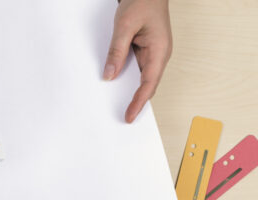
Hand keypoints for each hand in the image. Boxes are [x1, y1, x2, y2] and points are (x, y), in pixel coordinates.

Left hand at [103, 0, 172, 122]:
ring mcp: (153, 53)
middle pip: (147, 85)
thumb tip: (109, 75)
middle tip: (122, 118)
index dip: (139, 101)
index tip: (130, 115)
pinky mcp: (145, 50)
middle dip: (136, 102)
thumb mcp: (125, 26)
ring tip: (116, 107)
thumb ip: (117, 51)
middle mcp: (159, 54)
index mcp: (160, 50)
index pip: (149, 83)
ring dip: (130, 91)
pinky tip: (114, 86)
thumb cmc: (142, 2)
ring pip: (142, 78)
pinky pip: (136, 69)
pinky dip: (126, 79)